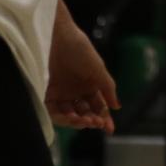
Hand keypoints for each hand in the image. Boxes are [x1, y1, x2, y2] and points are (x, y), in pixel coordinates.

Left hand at [46, 15, 118, 132]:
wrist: (56, 36)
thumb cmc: (79, 48)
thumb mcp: (98, 68)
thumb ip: (108, 88)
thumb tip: (117, 107)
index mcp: (90, 84)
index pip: (98, 106)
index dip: (104, 118)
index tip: (109, 129)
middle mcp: (76, 91)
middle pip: (85, 113)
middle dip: (91, 120)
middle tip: (95, 122)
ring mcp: (61, 93)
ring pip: (70, 115)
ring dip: (77, 121)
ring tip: (82, 121)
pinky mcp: (47, 93)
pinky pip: (54, 112)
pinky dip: (62, 118)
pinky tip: (70, 117)